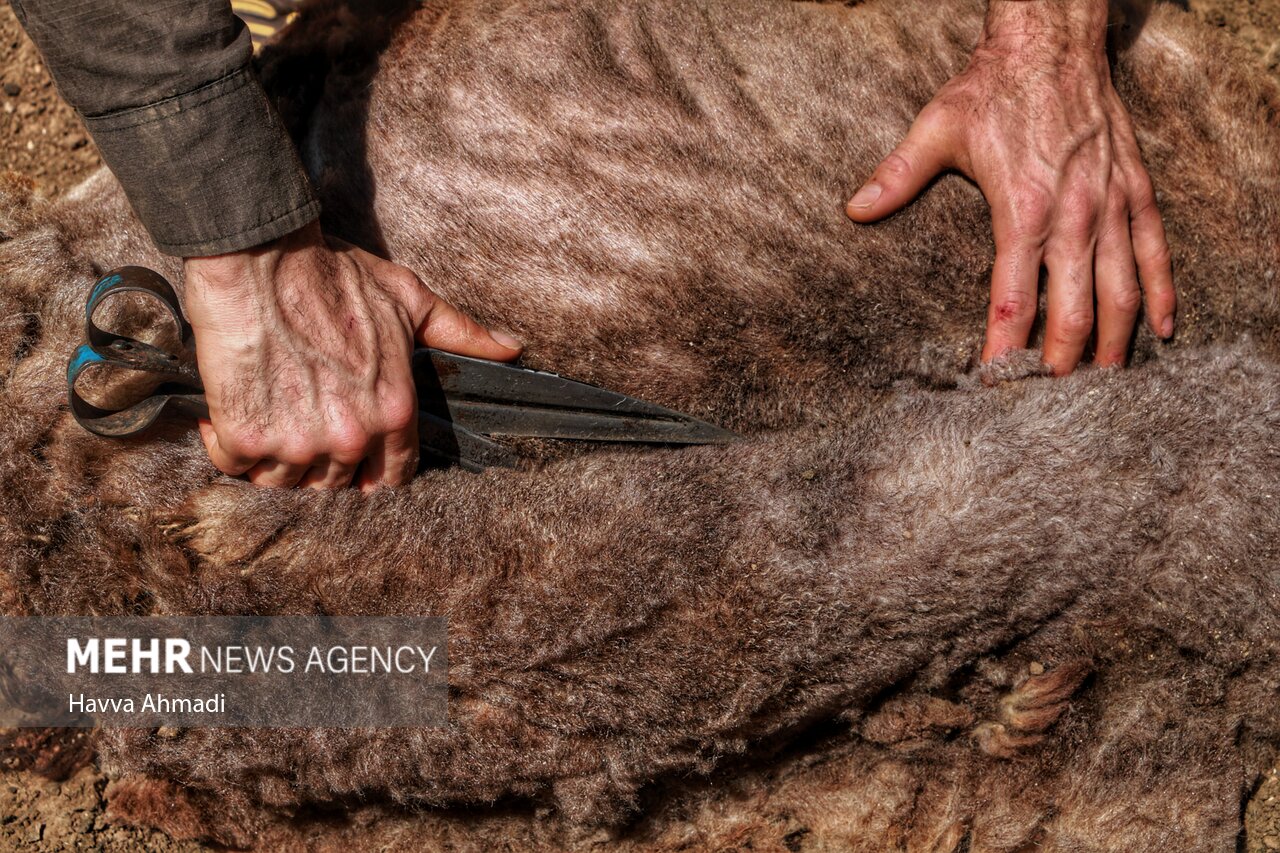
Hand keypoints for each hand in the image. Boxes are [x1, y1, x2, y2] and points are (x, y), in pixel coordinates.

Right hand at [183, 221, 521, 490]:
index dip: (370, 470)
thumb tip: (512, 348)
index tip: (351, 456)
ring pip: (284, 483)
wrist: (259, 255)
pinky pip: (234, 466)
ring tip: (268, 416)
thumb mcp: (408, 300)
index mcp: (394, 411)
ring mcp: (297, 442)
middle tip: (299, 423)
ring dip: (273, 459)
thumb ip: (459, 332)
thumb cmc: (332, 274)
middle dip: (319, 462)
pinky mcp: (245, 437)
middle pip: (334, 485)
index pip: (392, 476)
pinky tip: (231, 415)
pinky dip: (229, 447)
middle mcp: (351, 436)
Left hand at [846, 0, 1174, 373]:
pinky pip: (1158, 252)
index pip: (1012, 299)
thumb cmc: (992, 88)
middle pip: (1073, 309)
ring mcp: (1111, 204)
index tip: (995, 381)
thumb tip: (854, 209)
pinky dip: (1161, 294)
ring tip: (1100, 382)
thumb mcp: (936, 127)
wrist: (1052, 42)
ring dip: (1112, 341)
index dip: (1004, 348)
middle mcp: (1072, 215)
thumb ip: (896, 175)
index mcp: (1020, 209)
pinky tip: (1159, 329)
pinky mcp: (1137, 190)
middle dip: (1060, 361)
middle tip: (1048, 399)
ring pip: (1121, 290)